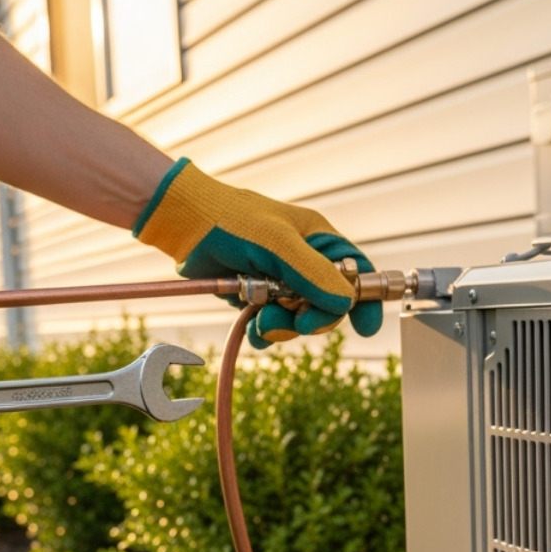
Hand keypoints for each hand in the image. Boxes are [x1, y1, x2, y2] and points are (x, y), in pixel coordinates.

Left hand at [134, 159, 381, 348]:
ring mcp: (280, 280)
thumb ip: (313, 273)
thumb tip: (345, 301)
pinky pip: (272, 323)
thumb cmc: (232, 221)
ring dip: (282, 326)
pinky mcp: (256, 294)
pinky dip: (264, 330)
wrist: (185, 225)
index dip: (364, 299)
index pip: (356, 272)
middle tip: (295, 321)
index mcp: (318, 240)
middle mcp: (304, 261)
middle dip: (311, 318)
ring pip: (298, 318)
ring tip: (261, 319)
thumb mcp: (278, 245)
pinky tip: (253, 328)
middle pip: (327, 305)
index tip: (365, 326)